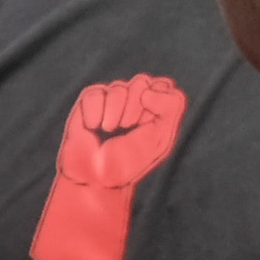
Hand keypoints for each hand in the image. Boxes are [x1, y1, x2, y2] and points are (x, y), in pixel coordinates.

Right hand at [52, 75, 185, 200]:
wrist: (95, 177)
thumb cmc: (129, 161)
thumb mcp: (160, 139)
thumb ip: (168, 108)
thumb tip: (146, 91)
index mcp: (157, 105)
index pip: (164, 86)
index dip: (158, 106)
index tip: (150, 127)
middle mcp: (135, 96)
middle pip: (141, 82)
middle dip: (135, 110)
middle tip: (128, 130)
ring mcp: (113, 96)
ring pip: (118, 89)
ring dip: (114, 116)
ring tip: (109, 132)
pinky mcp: (90, 98)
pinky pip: (95, 94)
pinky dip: (95, 115)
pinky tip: (93, 127)